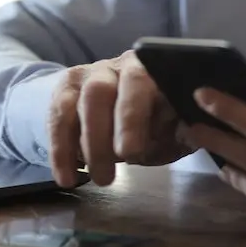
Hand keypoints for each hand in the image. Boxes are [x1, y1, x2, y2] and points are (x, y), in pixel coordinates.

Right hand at [45, 50, 189, 186]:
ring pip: (79, 102)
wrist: (127, 108)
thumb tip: (187, 131)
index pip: (141, 83)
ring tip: (98, 180)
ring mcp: (91, 74)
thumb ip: (182, 130)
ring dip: (87, 144)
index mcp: (153, 69)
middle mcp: (120, 65)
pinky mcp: (67, 89)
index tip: (131, 151)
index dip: (132, 116)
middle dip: (103, 132)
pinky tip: (66, 177)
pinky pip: (58, 117)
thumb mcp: (176, 128)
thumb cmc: (160, 122)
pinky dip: (60, 150)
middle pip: (102, 91)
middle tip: (112, 172)